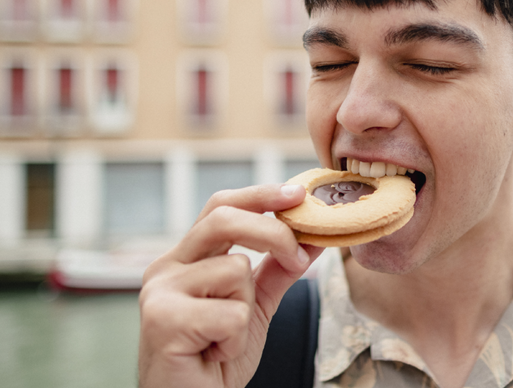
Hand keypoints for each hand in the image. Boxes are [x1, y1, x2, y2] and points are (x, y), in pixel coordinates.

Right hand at [138, 184, 324, 387]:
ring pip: (235, 271)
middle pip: (224, 219)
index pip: (221, 207)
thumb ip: (279, 270)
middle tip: (300, 260)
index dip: (260, 195)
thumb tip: (314, 236)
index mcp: (186, 258)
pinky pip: (230, 313)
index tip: (298, 194)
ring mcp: (159, 292)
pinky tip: (214, 352)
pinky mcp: (161, 320)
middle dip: (273, 233)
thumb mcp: (255, 307)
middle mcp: (166, 267)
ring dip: (247, 311)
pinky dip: (235, 338)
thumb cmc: (216, 358)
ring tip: (225, 337)